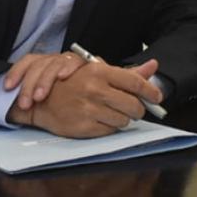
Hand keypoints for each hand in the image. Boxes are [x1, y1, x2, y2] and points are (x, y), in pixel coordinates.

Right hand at [7, 58, 162, 137]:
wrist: (40, 99)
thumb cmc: (72, 83)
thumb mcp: (97, 71)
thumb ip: (127, 72)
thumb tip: (153, 66)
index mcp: (100, 72)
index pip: (135, 82)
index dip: (150, 91)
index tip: (157, 98)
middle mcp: (95, 90)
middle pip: (134, 105)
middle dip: (138, 109)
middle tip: (134, 109)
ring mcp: (89, 109)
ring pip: (124, 120)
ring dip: (123, 118)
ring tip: (112, 112)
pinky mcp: (84, 127)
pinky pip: (110, 130)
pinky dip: (110, 127)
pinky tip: (101, 119)